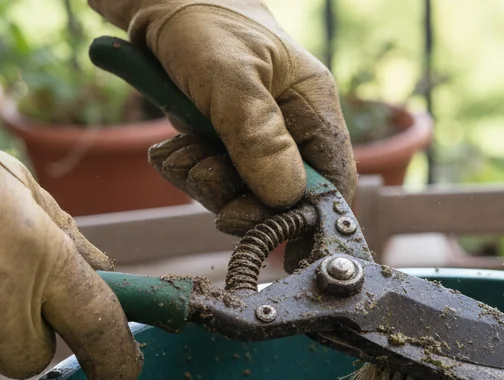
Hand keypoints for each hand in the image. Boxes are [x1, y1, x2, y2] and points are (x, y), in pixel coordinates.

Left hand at [91, 0, 356, 234]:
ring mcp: (252, 133)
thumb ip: (257, 135)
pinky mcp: (218, 136)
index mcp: (312, 106)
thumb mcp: (228, 72)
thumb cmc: (198, 14)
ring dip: (202, 182)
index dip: (307, 218)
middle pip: (280, 199)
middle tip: (204, 172)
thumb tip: (285, 196)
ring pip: (238, 192)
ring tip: (181, 150)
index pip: (333, 183)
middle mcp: (288, 125)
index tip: (268, 234)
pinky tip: (170, 146)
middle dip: (237, 196)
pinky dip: (184, 169)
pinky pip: (207, 177)